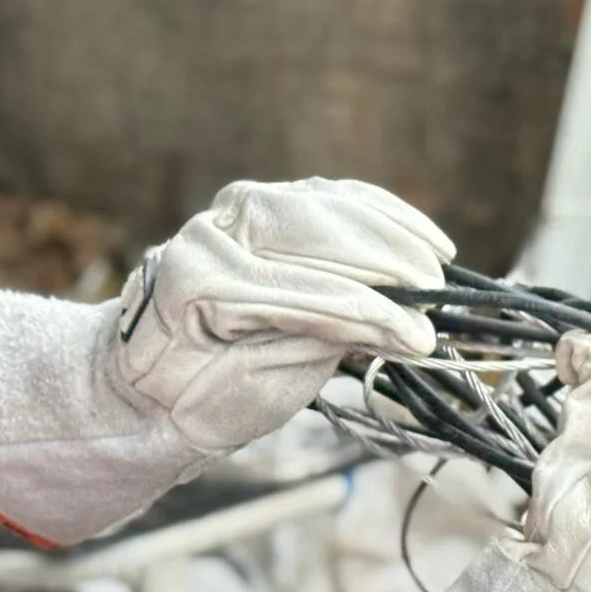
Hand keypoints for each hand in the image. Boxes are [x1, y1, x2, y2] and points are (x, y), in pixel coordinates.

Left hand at [115, 179, 452, 454]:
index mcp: (199, 283)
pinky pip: (328, 196)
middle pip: (321, 236)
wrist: (153, 380)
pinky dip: (379, 211)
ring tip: (436, 268)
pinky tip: (420, 236)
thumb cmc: (208, 395)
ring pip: (329, 206)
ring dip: (392, 233)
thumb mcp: (265, 383)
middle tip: (436, 300)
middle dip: (388, 267)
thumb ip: (326, 342)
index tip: (420, 339)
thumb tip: (405, 323)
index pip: (304, 292)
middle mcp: (212, 233)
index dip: (371, 315)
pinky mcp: (258, 204)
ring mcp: (232, 211)